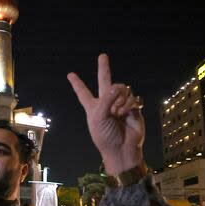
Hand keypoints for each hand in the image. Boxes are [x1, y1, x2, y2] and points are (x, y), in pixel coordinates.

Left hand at [67, 53, 144, 174]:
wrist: (122, 149)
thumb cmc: (105, 136)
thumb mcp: (99, 117)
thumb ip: (106, 99)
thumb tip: (117, 87)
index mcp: (93, 106)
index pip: (83, 92)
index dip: (77, 84)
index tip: (70, 75)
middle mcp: (106, 103)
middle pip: (105, 81)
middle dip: (104, 68)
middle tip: (103, 56)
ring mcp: (121, 105)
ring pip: (123, 89)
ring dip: (120, 100)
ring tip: (118, 114)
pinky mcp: (134, 108)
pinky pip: (133, 98)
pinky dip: (129, 105)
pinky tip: (127, 114)